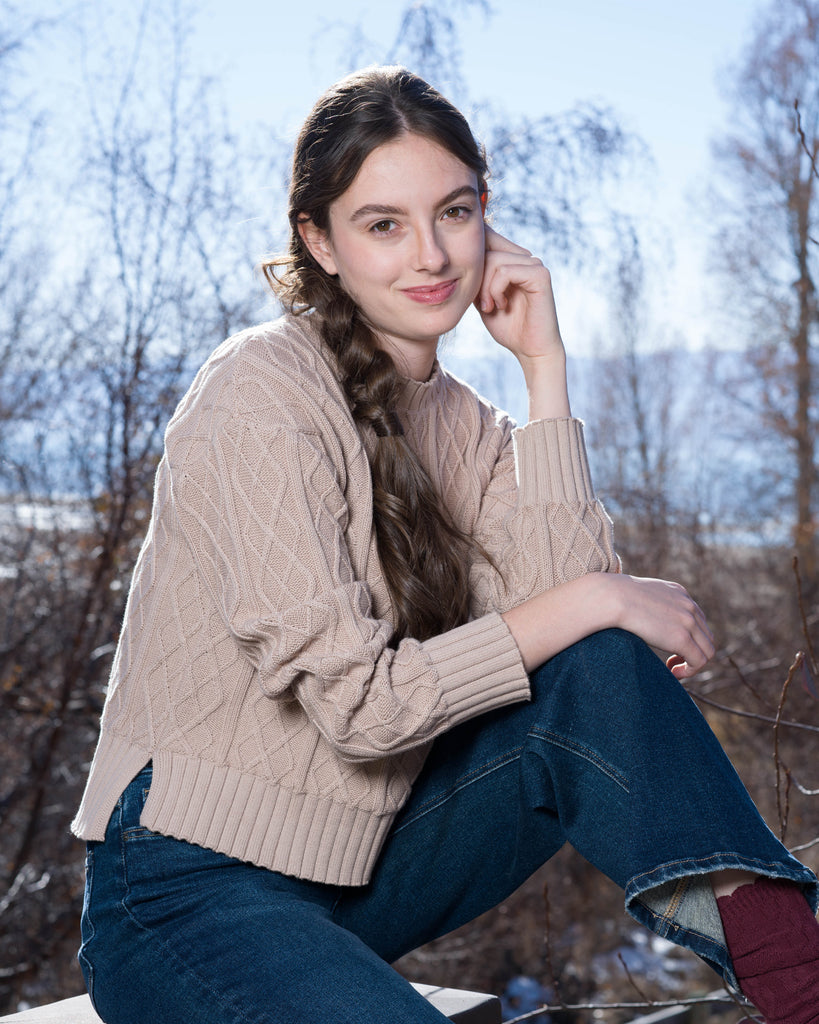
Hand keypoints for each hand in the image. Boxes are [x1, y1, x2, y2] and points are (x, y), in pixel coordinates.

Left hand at [475, 225, 564, 365]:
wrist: (530, 349)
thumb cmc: (507, 326)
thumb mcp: (482, 297)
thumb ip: (475, 276)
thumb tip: (456, 255)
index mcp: (512, 260)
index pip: (487, 237)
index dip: (470, 255)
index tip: (470, 287)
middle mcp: (524, 258)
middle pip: (487, 248)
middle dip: (477, 278)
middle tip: (483, 304)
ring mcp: (534, 264)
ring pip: (494, 260)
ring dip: (485, 288)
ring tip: (490, 307)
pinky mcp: (540, 275)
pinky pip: (505, 271)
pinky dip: (496, 290)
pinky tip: (501, 305)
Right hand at [607, 574, 715, 678]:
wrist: (611, 597)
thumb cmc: (613, 597)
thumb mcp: (638, 594)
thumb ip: (646, 603)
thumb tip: (638, 614)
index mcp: (679, 593)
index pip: (697, 619)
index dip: (688, 637)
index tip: (670, 647)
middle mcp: (689, 605)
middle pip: (705, 636)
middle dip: (692, 651)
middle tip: (671, 662)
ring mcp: (688, 622)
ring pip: (707, 651)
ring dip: (693, 664)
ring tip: (673, 670)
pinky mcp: (681, 638)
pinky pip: (698, 662)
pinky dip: (689, 671)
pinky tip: (672, 672)